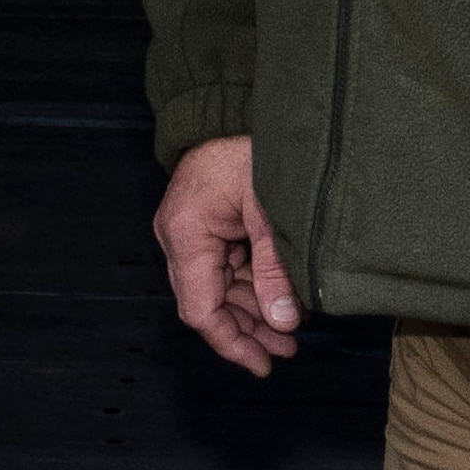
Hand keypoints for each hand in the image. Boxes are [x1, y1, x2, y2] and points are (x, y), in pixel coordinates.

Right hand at [152, 135, 301, 374]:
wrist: (232, 106)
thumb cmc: (249, 145)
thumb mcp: (270, 210)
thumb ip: (275, 267)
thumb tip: (284, 320)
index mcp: (186, 234)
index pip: (201, 309)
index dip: (232, 342)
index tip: (263, 363)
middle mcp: (179, 237)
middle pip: (209, 303)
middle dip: (248, 329)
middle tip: (287, 348)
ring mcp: (189, 231)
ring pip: (218, 288)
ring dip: (252, 310)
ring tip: (290, 329)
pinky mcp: (203, 224)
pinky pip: (224, 267)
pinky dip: (251, 284)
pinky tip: (279, 297)